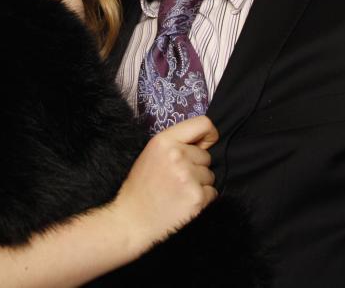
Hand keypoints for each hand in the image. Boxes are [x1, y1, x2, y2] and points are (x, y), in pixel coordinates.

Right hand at [110, 115, 218, 250]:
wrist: (132, 219)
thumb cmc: (141, 187)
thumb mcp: (151, 154)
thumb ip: (175, 144)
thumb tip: (205, 142)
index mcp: (164, 141)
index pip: (203, 123)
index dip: (209, 134)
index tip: (206, 144)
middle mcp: (178, 155)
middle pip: (206, 156)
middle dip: (196, 166)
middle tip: (177, 179)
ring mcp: (188, 177)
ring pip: (210, 175)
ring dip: (199, 184)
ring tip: (178, 191)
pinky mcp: (197, 197)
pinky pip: (212, 192)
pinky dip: (202, 199)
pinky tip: (183, 202)